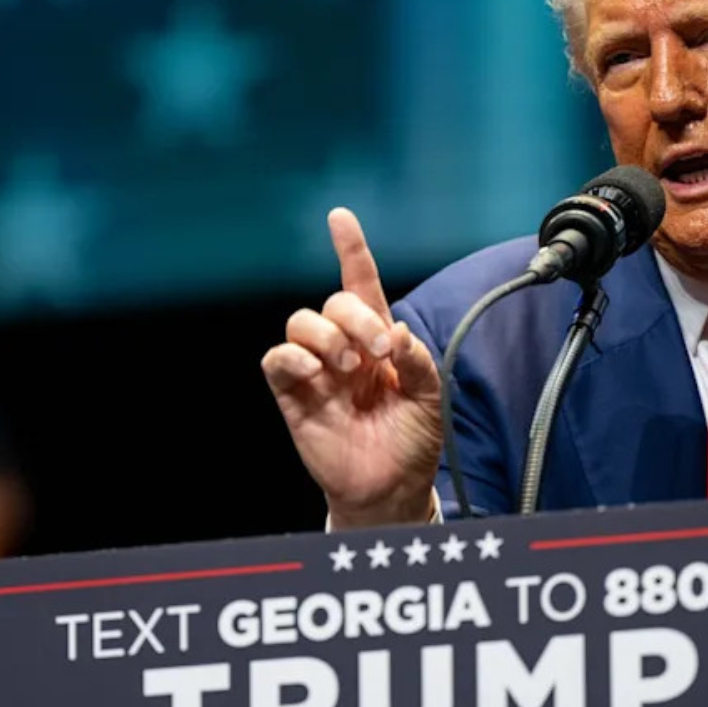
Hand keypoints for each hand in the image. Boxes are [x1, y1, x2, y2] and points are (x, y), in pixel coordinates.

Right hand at [261, 208, 442, 528]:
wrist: (391, 488)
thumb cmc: (411, 441)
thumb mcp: (431, 398)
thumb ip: (418, 362)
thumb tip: (396, 335)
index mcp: (377, 340)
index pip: (360, 285)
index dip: (350, 249)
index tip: (339, 217)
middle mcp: (343, 348)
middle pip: (335, 302)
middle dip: (357, 317)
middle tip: (378, 351)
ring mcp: (316, 371)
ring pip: (301, 323)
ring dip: (327, 335)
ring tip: (349, 367)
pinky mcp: (293, 396)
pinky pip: (276, 360)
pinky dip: (293, 356)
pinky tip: (318, 372)